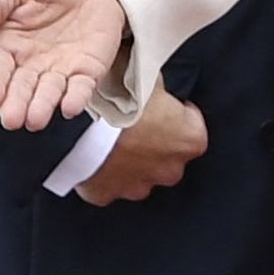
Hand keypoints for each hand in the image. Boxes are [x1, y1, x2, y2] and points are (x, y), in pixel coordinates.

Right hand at [0, 0, 126, 130]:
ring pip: (48, 94)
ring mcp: (59, 70)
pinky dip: (76, 98)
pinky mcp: (87, 71)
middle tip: (13, 119)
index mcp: (6, 45)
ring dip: (42, 107)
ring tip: (36, 119)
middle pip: (20, 89)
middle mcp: (30, 64)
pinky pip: (81, 88)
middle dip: (16, 104)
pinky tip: (70, 107)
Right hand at [76, 77, 207, 204]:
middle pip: (169, 157)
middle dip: (157, 144)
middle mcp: (170, 169)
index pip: (193, 127)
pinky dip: (105, 175)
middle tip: (138, 125)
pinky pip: (109, 186)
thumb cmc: (120, 100)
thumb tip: (157, 83)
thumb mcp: (150, 80)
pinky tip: (95, 156)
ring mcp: (138, 186)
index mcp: (189, 140)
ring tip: (114, 141)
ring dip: (132, 162)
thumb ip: (161, 89)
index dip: (178, 115)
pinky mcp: (108, 194)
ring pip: (140, 175)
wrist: (80, 124)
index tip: (165, 109)